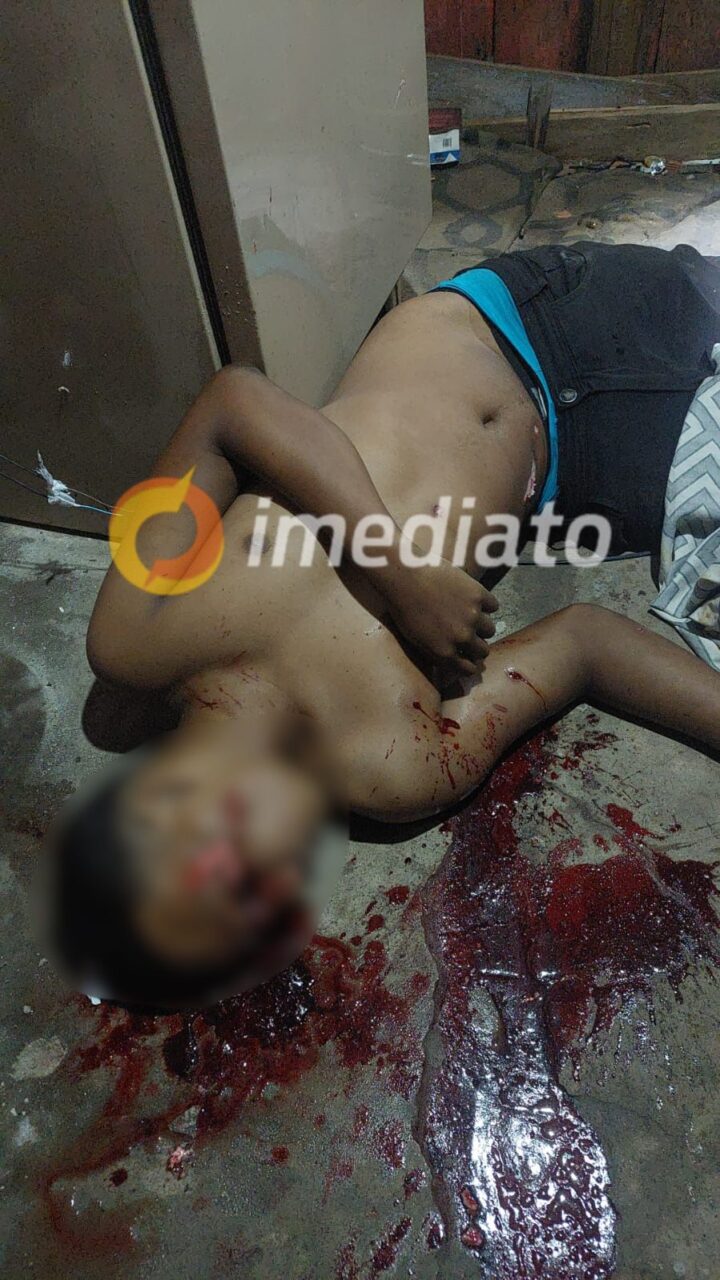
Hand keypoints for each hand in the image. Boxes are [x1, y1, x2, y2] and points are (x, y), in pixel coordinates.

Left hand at [380, 556, 497, 674]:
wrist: (404, 576)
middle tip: (472, 634)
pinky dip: (487, 603)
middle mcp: (461, 638)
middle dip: (478, 644)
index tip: (470, 656)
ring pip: (490, 629)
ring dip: (483, 624)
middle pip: (483, 650)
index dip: (471, 662)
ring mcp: (472, 616)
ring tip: (472, 615)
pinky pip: (493, 606)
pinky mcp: (478, 595)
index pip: (470, 669)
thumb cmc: (403, 607)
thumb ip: (437, 653)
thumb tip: (454, 659)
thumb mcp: (416, 640)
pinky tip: (475, 599)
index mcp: (445, 652)